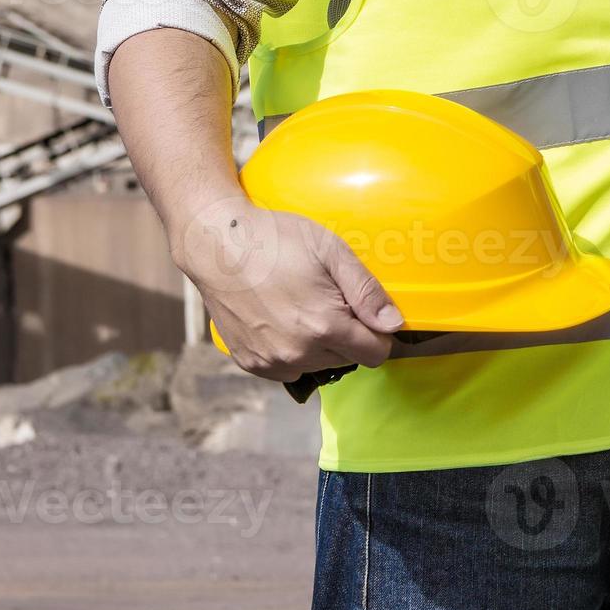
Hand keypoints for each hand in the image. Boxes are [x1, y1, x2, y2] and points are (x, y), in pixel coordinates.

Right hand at [174, 197, 402, 381]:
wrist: (216, 245)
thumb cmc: (276, 240)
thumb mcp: (331, 251)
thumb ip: (367, 291)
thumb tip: (394, 324)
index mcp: (324, 327)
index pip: (375, 354)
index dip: (376, 332)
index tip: (362, 311)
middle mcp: (297, 353)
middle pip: (348, 359)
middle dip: (346, 335)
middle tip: (326, 299)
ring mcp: (271, 362)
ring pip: (318, 365)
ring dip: (319, 345)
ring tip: (300, 307)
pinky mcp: (250, 363)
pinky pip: (288, 369)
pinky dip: (292, 352)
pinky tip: (281, 320)